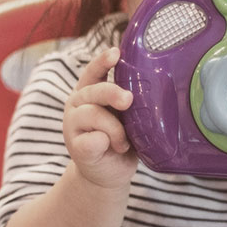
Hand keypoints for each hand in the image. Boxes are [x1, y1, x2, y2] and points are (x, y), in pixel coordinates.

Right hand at [63, 47, 138, 188]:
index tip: (116, 52)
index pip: (94, 71)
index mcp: (90, 91)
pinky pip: (91, 140)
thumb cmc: (120, 140)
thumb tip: (152, 92)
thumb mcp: (126, 117)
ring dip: (115, 129)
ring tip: (123, 142)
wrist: (108, 174)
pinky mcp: (76, 148)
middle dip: (113, 93)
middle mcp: (78, 103)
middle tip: (128, 100)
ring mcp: (73, 125)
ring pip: (94, 115)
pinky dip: (104, 142)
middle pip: (94, 91)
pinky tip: (110, 148)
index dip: (103, 60)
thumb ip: (130, 103)